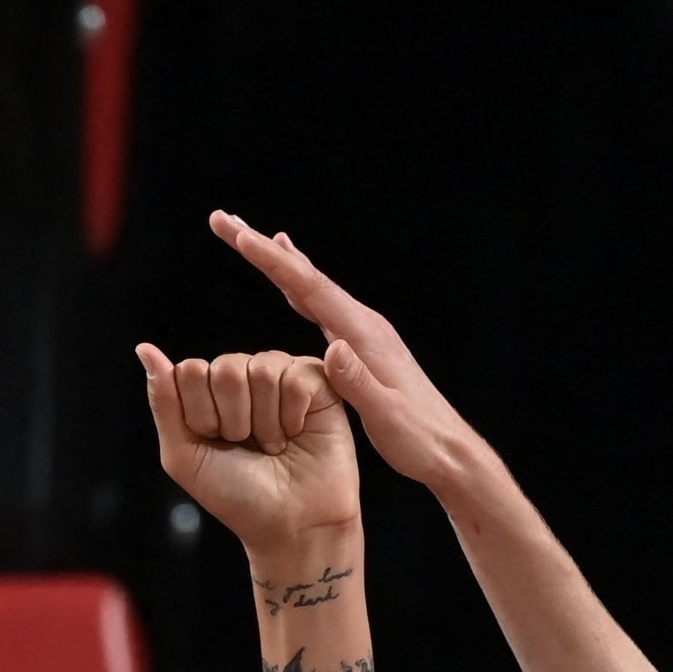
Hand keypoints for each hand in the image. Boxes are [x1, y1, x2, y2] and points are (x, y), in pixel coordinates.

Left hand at [136, 344, 358, 559]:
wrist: (290, 526)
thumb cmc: (238, 497)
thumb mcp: (184, 456)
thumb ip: (164, 402)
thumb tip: (145, 349)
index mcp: (208, 391)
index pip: (190, 371)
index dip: (202, 414)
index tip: (217, 444)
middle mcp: (244, 377)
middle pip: (225, 369)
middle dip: (234, 420)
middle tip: (249, 447)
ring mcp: (281, 375)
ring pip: (261, 370)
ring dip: (265, 423)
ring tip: (275, 446)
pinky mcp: (317, 383)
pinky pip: (295, 377)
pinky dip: (292, 415)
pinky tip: (297, 433)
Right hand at [209, 212, 476, 492]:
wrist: (449, 451)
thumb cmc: (418, 440)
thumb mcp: (385, 416)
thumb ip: (357, 383)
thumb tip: (332, 345)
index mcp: (363, 335)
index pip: (308, 288)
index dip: (270, 260)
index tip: (236, 235)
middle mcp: (362, 324)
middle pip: (304, 277)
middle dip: (262, 248)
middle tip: (223, 220)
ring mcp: (363, 333)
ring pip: (310, 287)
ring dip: (276, 262)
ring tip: (247, 237)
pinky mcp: (362, 347)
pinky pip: (320, 306)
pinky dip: (298, 285)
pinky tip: (290, 280)